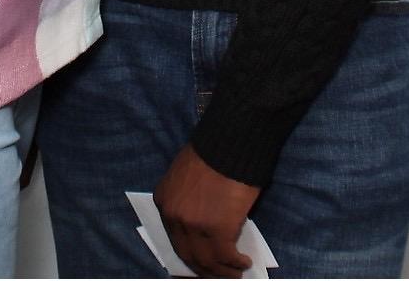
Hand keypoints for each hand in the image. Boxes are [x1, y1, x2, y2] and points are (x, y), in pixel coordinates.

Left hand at [154, 144, 260, 278]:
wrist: (230, 141)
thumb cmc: (213, 151)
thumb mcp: (186, 173)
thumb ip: (187, 198)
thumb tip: (202, 219)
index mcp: (164, 201)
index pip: (174, 237)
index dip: (190, 252)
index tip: (201, 261)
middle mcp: (174, 216)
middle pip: (188, 253)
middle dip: (203, 267)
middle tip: (217, 273)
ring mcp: (194, 225)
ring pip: (206, 260)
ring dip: (221, 271)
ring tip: (234, 273)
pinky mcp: (218, 230)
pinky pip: (226, 256)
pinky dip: (235, 263)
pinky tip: (244, 262)